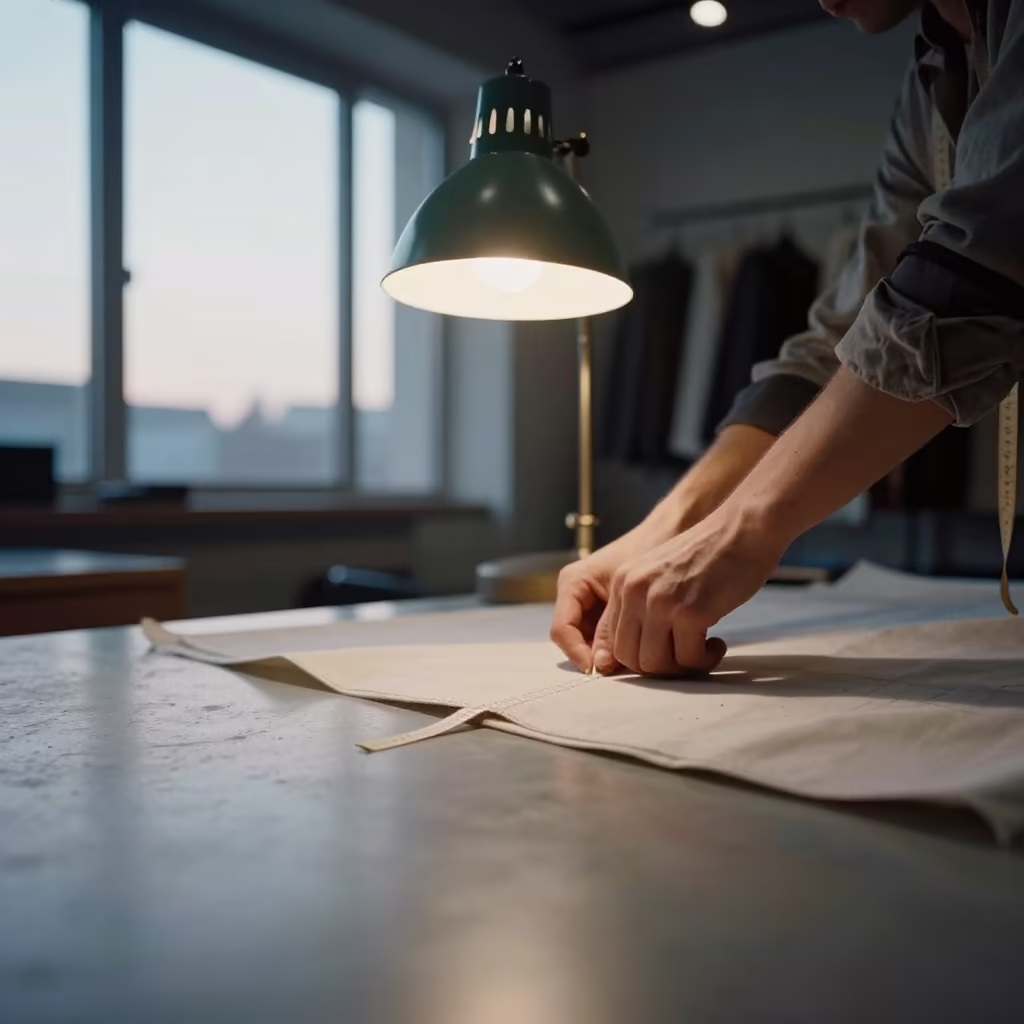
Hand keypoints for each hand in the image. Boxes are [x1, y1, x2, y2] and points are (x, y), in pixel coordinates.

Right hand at [550, 526, 666, 671]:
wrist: (671, 533)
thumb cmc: (649, 550)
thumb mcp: (628, 591)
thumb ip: (611, 626)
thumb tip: (600, 665)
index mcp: (573, 582)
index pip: (562, 629)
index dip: (576, 653)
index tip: (597, 669)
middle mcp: (576, 596)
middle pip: (574, 640)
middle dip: (594, 657)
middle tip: (619, 672)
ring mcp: (590, 605)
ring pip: (590, 643)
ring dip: (607, 656)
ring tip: (633, 663)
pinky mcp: (606, 612)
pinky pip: (605, 638)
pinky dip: (619, 648)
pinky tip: (640, 651)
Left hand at [591, 508, 784, 676]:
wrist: (743, 530)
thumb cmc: (709, 554)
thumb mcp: (659, 575)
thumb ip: (643, 605)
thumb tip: (641, 650)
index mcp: (622, 583)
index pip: (612, 639)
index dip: (639, 657)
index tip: (664, 656)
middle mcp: (633, 592)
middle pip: (629, 658)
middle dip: (660, 667)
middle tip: (685, 657)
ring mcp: (659, 603)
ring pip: (655, 665)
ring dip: (681, 668)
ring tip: (702, 651)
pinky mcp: (689, 613)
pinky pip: (688, 660)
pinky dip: (705, 660)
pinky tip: (717, 644)